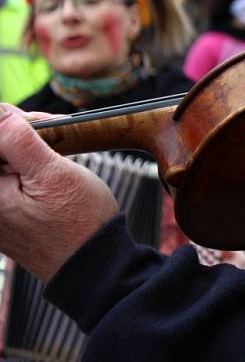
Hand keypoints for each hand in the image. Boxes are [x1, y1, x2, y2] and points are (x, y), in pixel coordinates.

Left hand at [0, 104, 118, 281]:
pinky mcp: (4, 215)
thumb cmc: (78, 222)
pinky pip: (9, 178)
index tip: (43, 123)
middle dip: (20, 132)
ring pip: (6, 161)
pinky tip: (49, 165)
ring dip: (26, 147)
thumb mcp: (53, 173)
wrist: (93, 265)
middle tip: (55, 131)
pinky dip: (27, 165)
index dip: (12, 122)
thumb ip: (17, 139)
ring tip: (58, 150)